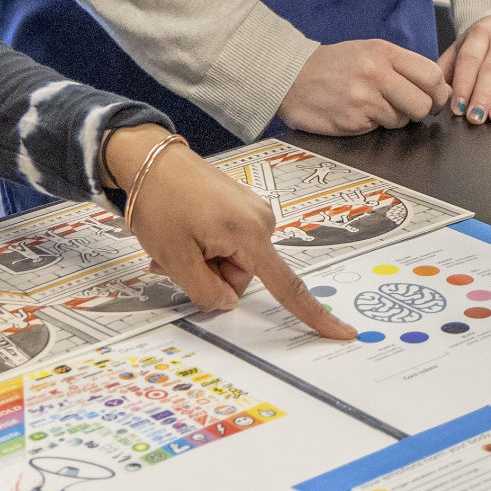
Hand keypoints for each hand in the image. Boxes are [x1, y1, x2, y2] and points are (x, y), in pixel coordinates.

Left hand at [105, 127, 354, 340]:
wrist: (147, 156)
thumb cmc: (159, 200)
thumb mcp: (175, 258)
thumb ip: (205, 292)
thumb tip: (226, 303)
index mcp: (250, 233)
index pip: (287, 286)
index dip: (314, 315)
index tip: (343, 333)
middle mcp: (261, 220)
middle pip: (242, 276)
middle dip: (209, 275)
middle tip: (174, 258)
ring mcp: (252, 210)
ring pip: (232, 261)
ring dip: (203, 261)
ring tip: (173, 242)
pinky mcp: (241, 206)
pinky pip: (228, 243)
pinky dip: (205, 246)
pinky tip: (182, 234)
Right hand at [277, 39, 447, 134]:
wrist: (289, 77)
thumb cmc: (331, 65)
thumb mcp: (368, 51)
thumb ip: (400, 66)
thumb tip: (437, 87)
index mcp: (383, 52)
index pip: (431, 75)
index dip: (439, 92)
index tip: (436, 98)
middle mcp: (376, 73)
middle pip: (423, 102)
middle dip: (422, 110)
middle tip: (411, 108)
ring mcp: (364, 98)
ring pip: (403, 119)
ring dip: (395, 118)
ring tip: (375, 106)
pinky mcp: (353, 120)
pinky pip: (380, 128)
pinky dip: (374, 124)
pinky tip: (359, 113)